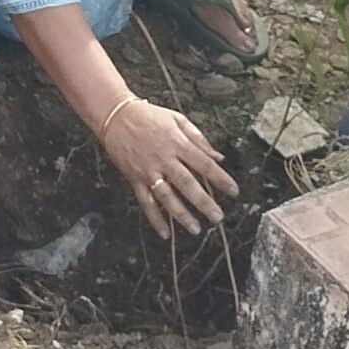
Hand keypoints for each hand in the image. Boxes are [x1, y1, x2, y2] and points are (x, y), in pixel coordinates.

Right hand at [99, 99, 236, 239]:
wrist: (115, 116)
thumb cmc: (148, 116)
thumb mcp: (177, 119)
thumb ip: (199, 138)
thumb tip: (218, 157)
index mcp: (177, 142)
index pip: (203, 163)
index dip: (220, 178)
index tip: (233, 191)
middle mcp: (163, 158)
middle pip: (186, 183)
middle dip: (203, 202)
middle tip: (217, 217)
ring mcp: (148, 170)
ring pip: (166, 196)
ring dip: (181, 214)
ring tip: (195, 228)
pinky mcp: (134, 178)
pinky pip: (145, 201)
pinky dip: (154, 218)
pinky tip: (165, 232)